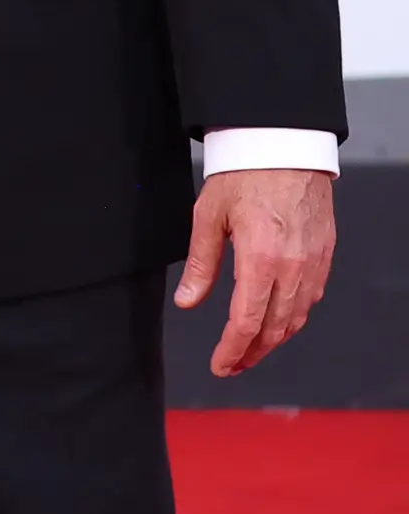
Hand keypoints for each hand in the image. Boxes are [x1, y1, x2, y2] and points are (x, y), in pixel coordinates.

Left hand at [177, 167, 334, 376]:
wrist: (285, 147)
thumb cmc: (244, 176)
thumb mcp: (208, 217)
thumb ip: (201, 265)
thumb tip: (188, 302)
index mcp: (261, 260)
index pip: (247, 322)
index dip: (232, 350)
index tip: (220, 365)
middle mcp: (293, 267)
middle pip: (274, 328)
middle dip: (252, 353)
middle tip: (231, 365)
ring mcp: (313, 264)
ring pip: (297, 318)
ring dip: (273, 340)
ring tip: (251, 350)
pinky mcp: (324, 256)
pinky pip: (311, 299)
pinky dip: (293, 318)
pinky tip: (276, 322)